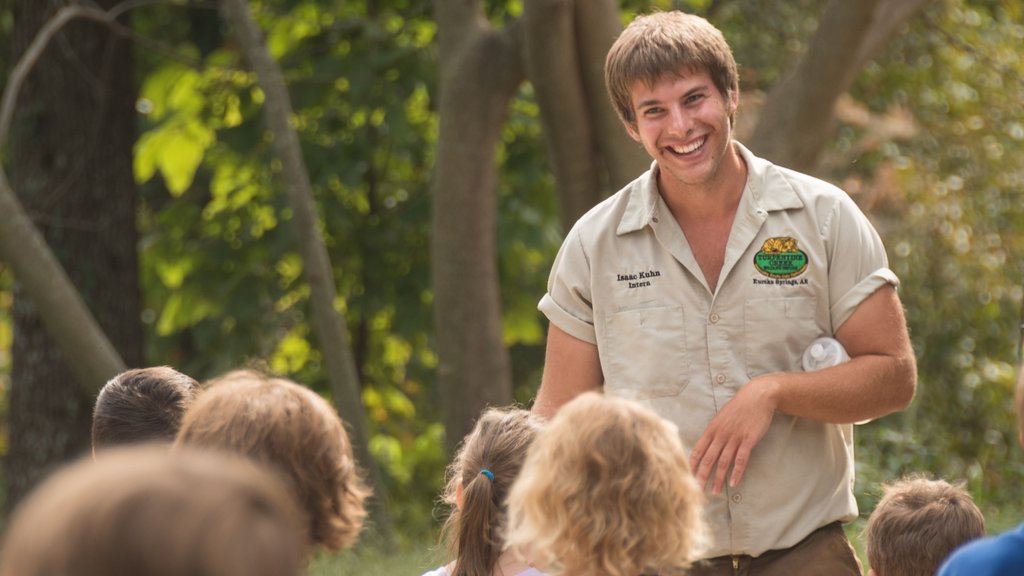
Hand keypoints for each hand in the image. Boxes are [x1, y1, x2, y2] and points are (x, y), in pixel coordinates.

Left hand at [689, 376, 777, 493]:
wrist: (757, 396)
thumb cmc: (738, 407)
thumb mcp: (721, 417)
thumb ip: (714, 431)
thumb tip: (706, 445)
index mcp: (712, 429)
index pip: (698, 449)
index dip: (692, 464)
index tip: (687, 476)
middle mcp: (720, 434)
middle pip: (708, 459)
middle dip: (702, 475)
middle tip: (697, 490)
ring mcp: (734, 438)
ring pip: (723, 462)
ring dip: (718, 478)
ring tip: (715, 491)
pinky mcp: (748, 440)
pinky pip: (741, 459)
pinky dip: (737, 472)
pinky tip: (734, 483)